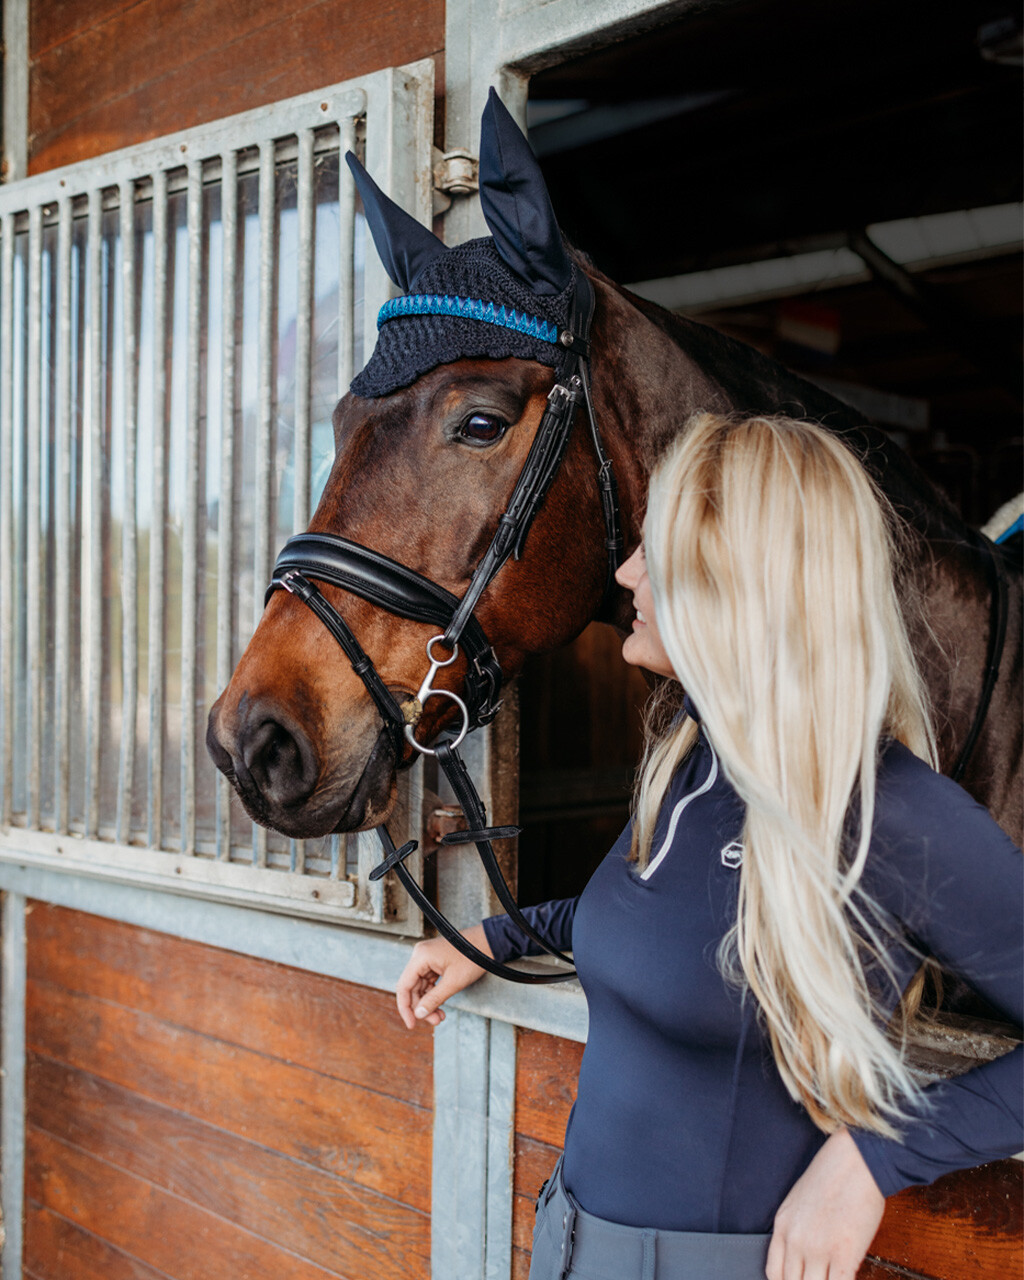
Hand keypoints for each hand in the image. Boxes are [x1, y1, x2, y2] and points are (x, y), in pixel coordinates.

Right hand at [395, 925, 492, 1029]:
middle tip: (434, 1021)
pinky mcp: (434, 962)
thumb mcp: (453, 983)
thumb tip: (419, 1014)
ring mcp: (427, 959)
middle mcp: (420, 956)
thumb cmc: (472, 958)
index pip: (404, 986)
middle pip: (412, 988)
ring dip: (428, 1003)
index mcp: (421, 957)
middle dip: (421, 1007)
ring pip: (420, 987)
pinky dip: (433, 995)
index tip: (411, 1024)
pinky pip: (428, 982)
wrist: (488, 943)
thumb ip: (434, 999)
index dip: (406, 1008)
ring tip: (440, 1017)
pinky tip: (440, 1006)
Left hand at [766, 1127, 884, 1279]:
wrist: (855, 1160)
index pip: (774, 1273)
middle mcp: (796, 1240)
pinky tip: (847, 1277)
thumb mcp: (799, 1201)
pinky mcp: (844, 1254)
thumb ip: (796, 1230)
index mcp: (782, 1226)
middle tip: (819, 1277)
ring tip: (832, 1276)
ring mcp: (819, 1249)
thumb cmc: (832, 1176)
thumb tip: (802, 1258)